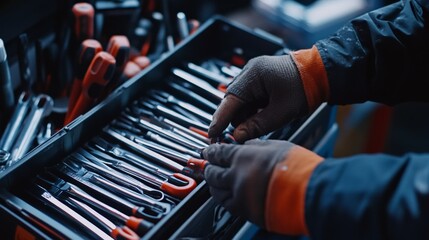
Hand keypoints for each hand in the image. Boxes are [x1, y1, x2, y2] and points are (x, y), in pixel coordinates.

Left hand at [203, 139, 322, 234]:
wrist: (307, 191)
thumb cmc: (296, 167)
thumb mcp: (276, 145)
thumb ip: (257, 145)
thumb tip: (247, 145)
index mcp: (243, 157)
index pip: (218, 153)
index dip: (210, 152)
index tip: (207, 152)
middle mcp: (236, 176)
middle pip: (213, 173)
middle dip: (209, 168)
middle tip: (208, 165)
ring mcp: (240, 195)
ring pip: (216, 191)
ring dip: (213, 184)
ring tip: (213, 181)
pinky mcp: (246, 212)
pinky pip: (227, 205)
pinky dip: (223, 198)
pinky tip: (225, 195)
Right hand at [208, 54, 306, 142]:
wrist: (321, 73)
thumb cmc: (305, 87)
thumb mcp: (281, 112)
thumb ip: (257, 126)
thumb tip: (237, 136)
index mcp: (253, 76)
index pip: (229, 102)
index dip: (219, 121)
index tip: (212, 135)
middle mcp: (250, 73)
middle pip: (233, 102)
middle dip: (235, 120)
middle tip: (238, 137)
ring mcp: (254, 75)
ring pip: (241, 102)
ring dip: (245, 116)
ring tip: (257, 127)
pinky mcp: (260, 80)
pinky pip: (249, 98)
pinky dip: (252, 111)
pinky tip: (261, 118)